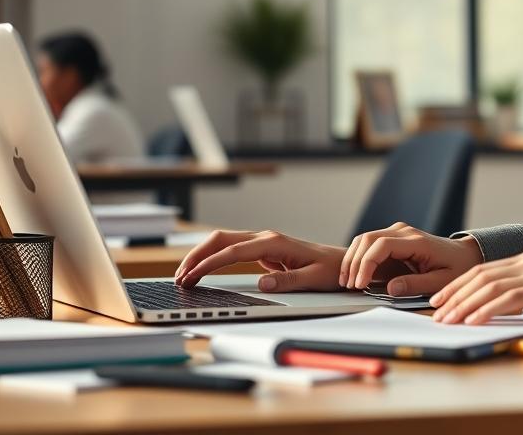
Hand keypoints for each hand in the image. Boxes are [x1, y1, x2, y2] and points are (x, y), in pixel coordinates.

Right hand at [174, 230, 345, 291]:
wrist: (343, 262)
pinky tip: (203, 270)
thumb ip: (288, 282)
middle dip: (197, 256)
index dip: (210, 264)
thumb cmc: (331, 270)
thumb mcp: (313, 279)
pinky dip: (213, 258)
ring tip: (185, 275)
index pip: (233, 252)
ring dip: (202, 255)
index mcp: (275, 243)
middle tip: (180, 277)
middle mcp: (266, 238)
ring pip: (224, 241)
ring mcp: (263, 242)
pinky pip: (231, 250)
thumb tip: (261, 285)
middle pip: (221, 239)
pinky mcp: (263, 250)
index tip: (192, 276)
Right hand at [340, 222, 482, 295]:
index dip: (367, 264)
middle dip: (354, 263)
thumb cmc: (456, 268)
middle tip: (349, 286)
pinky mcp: (394, 237)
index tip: (360, 284)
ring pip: (365, 239)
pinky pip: (370, 243)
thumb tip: (391, 289)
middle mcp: (405, 232)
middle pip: (368, 239)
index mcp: (417, 241)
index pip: (382, 246)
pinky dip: (359, 257)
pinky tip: (355, 274)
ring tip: (347, 282)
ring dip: (353, 259)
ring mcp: (398, 232)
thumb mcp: (441, 281)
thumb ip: (416, 285)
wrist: (464, 255)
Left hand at [429, 250, 522, 324]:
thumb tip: (503, 310)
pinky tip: (474, 320)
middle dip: (454, 294)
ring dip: (464, 304)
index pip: (483, 270)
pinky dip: (488, 309)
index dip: (458, 285)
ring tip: (447, 319)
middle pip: (480, 275)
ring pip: (490, 286)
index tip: (440, 300)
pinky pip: (511, 299)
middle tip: (435, 312)